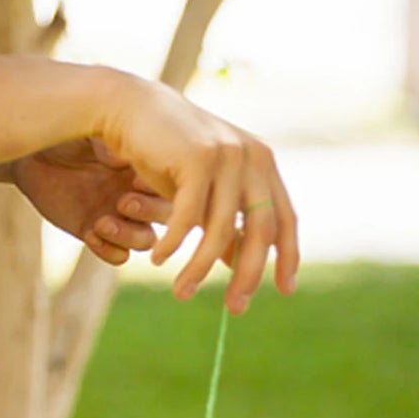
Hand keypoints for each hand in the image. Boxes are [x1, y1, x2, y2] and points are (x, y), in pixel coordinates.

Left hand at [10, 137, 171, 266]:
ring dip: (128, 236)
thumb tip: (124, 161)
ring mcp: (120, 219)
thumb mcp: (88, 133)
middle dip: (149, 213)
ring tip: (102, 223)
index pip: (171, 186)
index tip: (137, 181)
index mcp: (144, 168)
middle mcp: (138, 196)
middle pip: (167, 218)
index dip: (160, 189)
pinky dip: (108, 250)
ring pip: (146, 241)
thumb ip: (109, 144)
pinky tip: (90, 234)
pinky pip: (118, 256)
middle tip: (123, 202)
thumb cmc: (63, 136)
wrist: (32, 157)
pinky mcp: (97, 236)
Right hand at [95, 71, 299, 313]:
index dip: (287, 257)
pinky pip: (189, 218)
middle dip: (249, 275)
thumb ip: (224, 221)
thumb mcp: (204, 190)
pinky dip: (174, 244)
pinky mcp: (197, 158)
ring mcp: (226, 154)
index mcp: (262, 163)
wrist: (131, 108)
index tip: (285, 289)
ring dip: (200, 268)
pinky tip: (160, 260)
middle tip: (236, 310)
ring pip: (220, 230)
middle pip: (260, 230)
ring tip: (181, 293)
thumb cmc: (167, 152)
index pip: (284, 218)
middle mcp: (251, 157)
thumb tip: (237, 264)